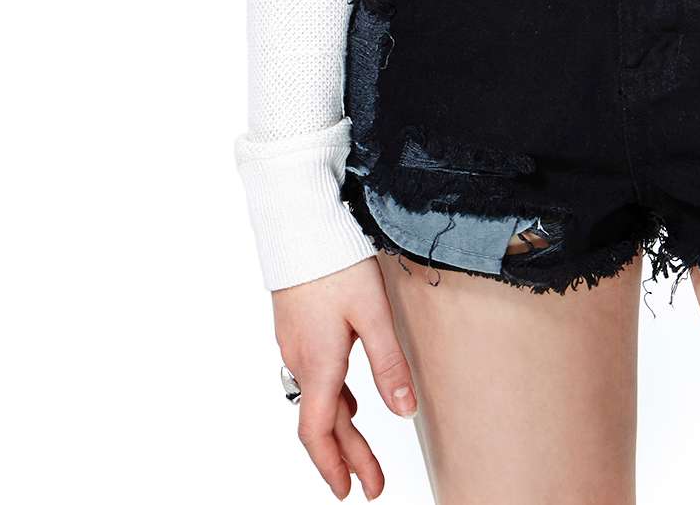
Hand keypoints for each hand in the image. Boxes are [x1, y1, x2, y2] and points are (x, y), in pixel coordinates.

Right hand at [273, 255, 417, 498]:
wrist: (300, 222)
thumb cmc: (336, 262)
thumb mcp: (373, 313)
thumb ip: (389, 363)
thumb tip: (405, 410)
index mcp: (319, 364)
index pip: (319, 433)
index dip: (335, 466)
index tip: (350, 491)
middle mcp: (301, 360)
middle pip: (322, 421)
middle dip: (347, 456)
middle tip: (370, 483)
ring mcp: (294, 343)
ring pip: (316, 398)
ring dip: (339, 428)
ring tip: (361, 448)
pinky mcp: (296, 326)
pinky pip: (312, 376)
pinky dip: (330, 398)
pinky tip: (346, 395)